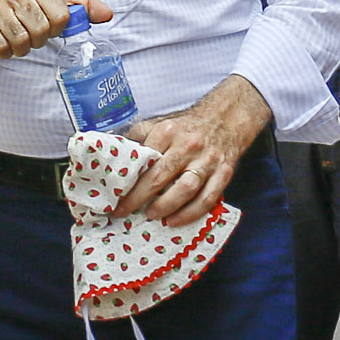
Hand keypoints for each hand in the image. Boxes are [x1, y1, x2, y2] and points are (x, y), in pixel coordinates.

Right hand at [0, 0, 113, 59]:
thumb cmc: (17, 12)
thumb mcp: (50, 6)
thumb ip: (79, 9)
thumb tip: (107, 13)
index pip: (61, 16)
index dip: (55, 29)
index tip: (44, 26)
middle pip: (42, 31)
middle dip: (36, 40)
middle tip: (27, 34)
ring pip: (22, 41)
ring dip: (20, 48)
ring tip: (13, 38)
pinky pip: (2, 47)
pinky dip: (4, 52)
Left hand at [115, 76, 269, 226]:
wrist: (226, 119)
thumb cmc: (187, 126)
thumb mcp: (160, 122)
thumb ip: (138, 137)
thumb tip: (114, 155)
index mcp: (168, 131)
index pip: (143, 159)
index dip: (127, 180)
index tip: (114, 195)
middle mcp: (188, 146)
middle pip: (160, 177)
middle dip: (139, 198)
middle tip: (124, 211)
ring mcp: (208, 161)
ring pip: (185, 189)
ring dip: (165, 206)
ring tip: (150, 215)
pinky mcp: (223, 173)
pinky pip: (207, 199)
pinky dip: (190, 213)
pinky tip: (174, 221)